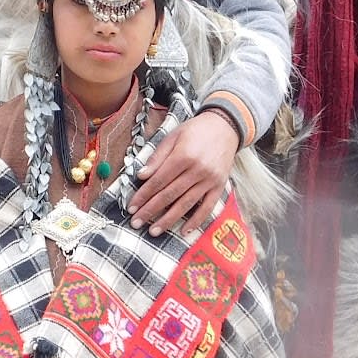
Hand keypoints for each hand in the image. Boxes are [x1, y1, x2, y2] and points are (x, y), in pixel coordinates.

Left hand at [131, 111, 239, 235]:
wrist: (225, 126)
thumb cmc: (195, 131)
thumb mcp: (173, 136)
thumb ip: (157, 157)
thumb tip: (141, 176)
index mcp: (183, 156)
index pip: (158, 181)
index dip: (143, 195)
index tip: (131, 207)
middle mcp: (197, 170)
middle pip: (169, 195)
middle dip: (150, 211)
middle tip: (136, 223)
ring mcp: (210, 180)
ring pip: (186, 204)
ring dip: (169, 220)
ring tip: (154, 231)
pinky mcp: (220, 186)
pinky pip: (208, 207)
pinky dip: (196, 221)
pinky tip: (184, 231)